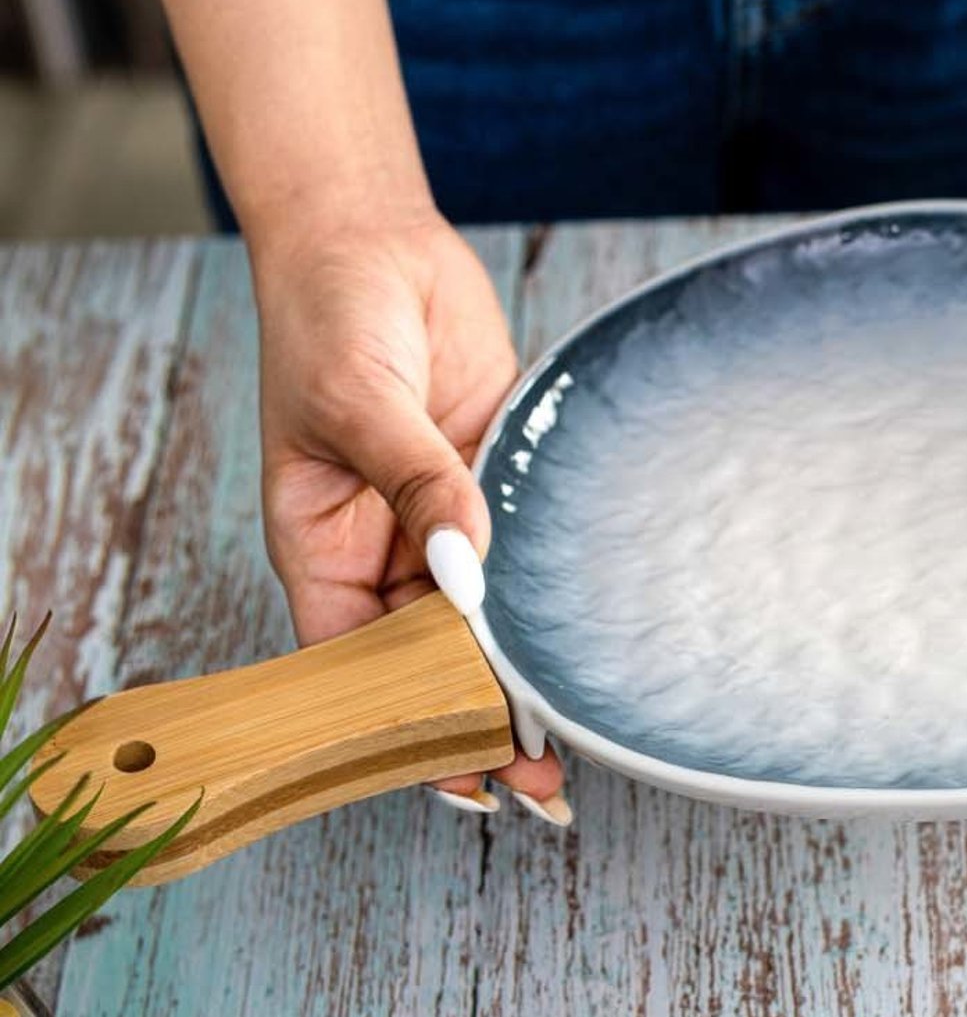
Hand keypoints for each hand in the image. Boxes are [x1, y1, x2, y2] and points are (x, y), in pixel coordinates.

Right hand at [250, 206, 562, 804]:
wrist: (375, 237)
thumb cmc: (328, 316)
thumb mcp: (357, 402)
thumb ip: (416, 481)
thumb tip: (466, 563)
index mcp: (323, 551)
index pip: (359, 668)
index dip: (404, 729)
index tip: (464, 779)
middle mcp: (385, 551)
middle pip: (432, 659)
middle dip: (480, 718)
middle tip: (544, 779)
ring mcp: (445, 520)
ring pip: (486, 619)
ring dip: (524, 669)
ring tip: (577, 732)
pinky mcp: (496, 480)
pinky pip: (527, 552)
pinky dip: (552, 596)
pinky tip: (592, 639)